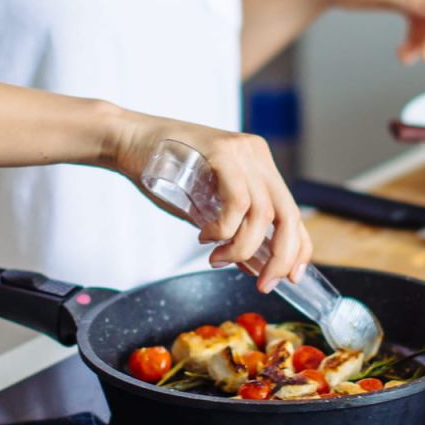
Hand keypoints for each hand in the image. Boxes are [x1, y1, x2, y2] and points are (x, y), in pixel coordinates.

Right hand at [111, 112, 310, 292]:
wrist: (126, 140)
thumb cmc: (161, 172)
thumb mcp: (204, 207)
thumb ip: (231, 231)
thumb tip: (253, 266)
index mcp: (259, 166)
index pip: (293, 212)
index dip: (298, 248)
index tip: (290, 277)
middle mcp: (257, 156)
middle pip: (289, 215)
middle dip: (280, 257)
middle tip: (263, 284)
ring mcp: (242, 151)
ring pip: (264, 214)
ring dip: (242, 247)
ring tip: (217, 258)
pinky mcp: (222, 151)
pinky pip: (238, 202)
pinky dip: (225, 229)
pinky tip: (206, 236)